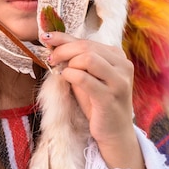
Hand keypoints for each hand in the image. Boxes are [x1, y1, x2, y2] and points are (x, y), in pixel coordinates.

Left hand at [40, 31, 134, 147]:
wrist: (114, 131)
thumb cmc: (97, 101)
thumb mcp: (86, 75)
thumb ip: (75, 58)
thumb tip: (51, 40)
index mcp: (117, 56)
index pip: (86, 40)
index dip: (63, 38)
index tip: (46, 37)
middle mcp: (123, 65)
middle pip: (86, 46)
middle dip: (63, 50)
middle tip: (51, 58)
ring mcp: (119, 82)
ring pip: (88, 58)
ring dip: (68, 62)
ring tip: (61, 71)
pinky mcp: (110, 97)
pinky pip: (84, 78)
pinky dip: (70, 75)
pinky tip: (66, 78)